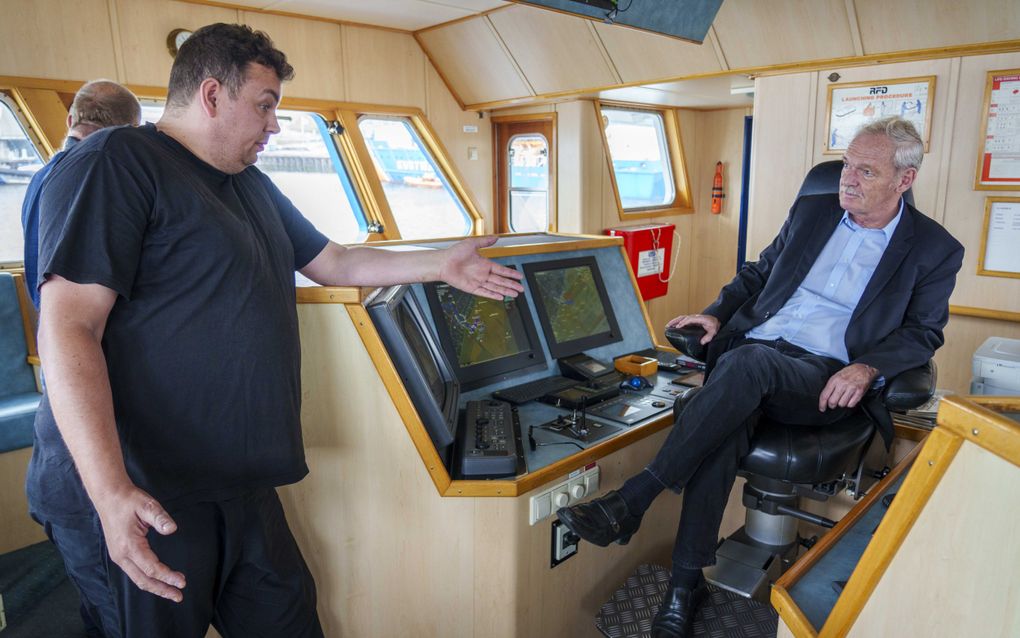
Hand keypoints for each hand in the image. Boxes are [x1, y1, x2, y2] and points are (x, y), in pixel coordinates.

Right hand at [93, 485, 185, 601]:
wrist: (108, 496)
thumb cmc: (128, 500)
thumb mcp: (146, 504)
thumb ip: (160, 517)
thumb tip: (172, 529)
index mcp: (129, 545)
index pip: (151, 568)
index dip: (167, 577)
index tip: (182, 582)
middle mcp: (121, 555)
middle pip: (143, 580)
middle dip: (162, 590)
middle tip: (179, 596)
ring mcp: (118, 556)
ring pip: (138, 579)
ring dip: (155, 587)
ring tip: (172, 592)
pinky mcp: (119, 554)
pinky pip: (134, 573)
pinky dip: (147, 580)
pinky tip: (158, 581)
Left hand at [439, 236, 523, 300]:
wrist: (443, 263)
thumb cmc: (454, 253)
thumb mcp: (472, 243)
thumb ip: (485, 241)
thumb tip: (496, 237)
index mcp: (485, 264)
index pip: (502, 270)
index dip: (511, 273)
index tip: (519, 276)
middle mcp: (483, 273)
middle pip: (501, 281)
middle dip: (512, 285)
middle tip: (522, 288)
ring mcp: (478, 281)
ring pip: (496, 287)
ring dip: (506, 291)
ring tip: (515, 294)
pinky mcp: (472, 288)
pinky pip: (485, 292)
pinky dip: (493, 295)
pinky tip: (501, 297)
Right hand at [666, 313, 720, 344]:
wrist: (716, 321)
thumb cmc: (714, 325)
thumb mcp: (713, 331)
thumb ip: (708, 337)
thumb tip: (702, 342)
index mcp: (700, 319)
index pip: (689, 319)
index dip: (683, 323)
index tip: (678, 327)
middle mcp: (695, 317)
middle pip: (683, 317)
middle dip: (675, 321)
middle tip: (668, 326)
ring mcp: (693, 318)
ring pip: (682, 318)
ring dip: (674, 321)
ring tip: (668, 326)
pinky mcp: (692, 320)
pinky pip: (683, 319)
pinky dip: (677, 322)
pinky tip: (674, 326)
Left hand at [818, 363, 878, 411]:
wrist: (863, 369)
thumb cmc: (848, 374)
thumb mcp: (836, 376)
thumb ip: (830, 386)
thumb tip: (824, 398)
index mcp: (834, 380)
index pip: (825, 395)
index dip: (822, 404)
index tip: (822, 408)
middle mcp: (842, 384)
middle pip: (833, 402)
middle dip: (832, 405)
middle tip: (833, 404)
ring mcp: (851, 388)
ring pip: (842, 404)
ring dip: (841, 404)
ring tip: (843, 399)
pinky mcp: (859, 392)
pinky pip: (851, 404)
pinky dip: (849, 404)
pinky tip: (849, 399)